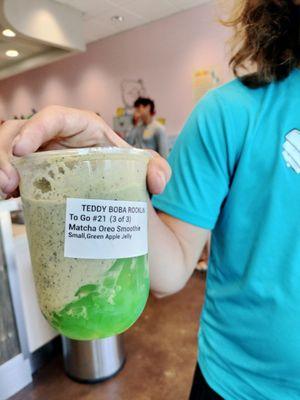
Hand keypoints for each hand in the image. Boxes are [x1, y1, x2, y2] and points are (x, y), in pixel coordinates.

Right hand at [0, 106, 170, 196]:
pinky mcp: (33, 169)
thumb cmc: (125, 169)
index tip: (21, 150)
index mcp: (81, 126)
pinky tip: (8, 195)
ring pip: (8, 147)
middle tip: (9, 182)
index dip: (34, 128)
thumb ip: (157, 168)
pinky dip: (5, 178)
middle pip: (19, 130)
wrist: (116, 188)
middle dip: (6, 152)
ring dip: (0, 166)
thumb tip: (157, 181)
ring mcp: (41, 152)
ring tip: (5, 191)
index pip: (53, 116)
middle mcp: (56, 136)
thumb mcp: (142, 167)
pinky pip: (10, 167)